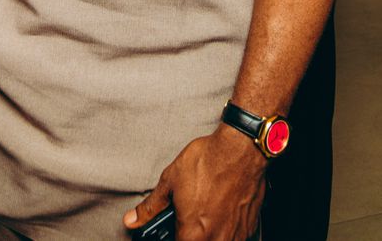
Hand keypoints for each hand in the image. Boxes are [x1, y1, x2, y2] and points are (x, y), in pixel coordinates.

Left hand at [123, 124, 265, 239]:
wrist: (240, 149)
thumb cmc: (208, 162)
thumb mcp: (171, 181)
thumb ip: (151, 207)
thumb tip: (132, 220)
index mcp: (193, 235)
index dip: (172, 239)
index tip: (172, 231)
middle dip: (191, 235)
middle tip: (188, 219)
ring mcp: (235, 237)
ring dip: (209, 234)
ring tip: (205, 212)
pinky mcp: (248, 228)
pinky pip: (233, 238)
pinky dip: (225, 230)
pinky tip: (220, 211)